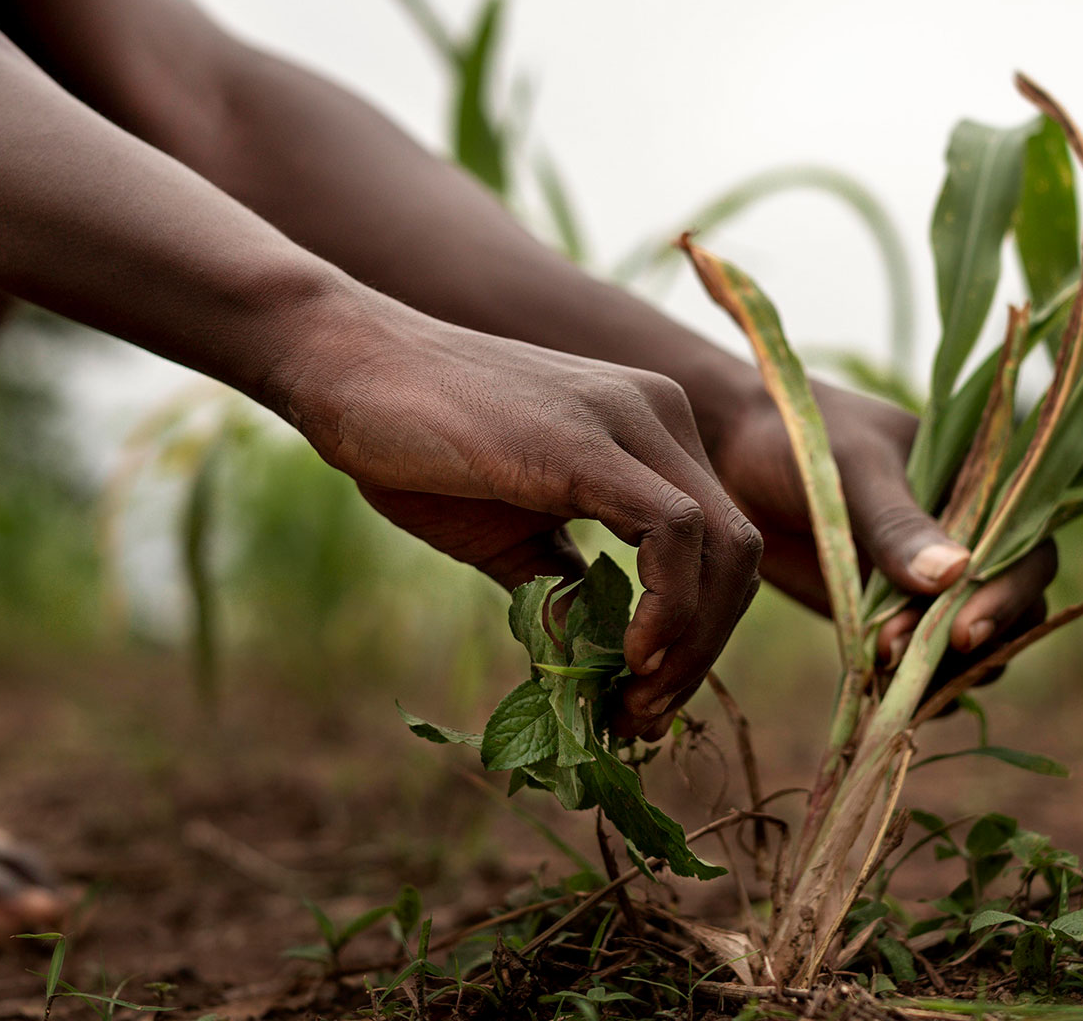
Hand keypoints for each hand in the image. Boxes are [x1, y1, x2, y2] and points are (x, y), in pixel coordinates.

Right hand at [277, 302, 762, 738]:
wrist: (344, 367)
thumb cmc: (415, 443)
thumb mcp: (506, 533)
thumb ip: (560, 588)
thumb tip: (594, 665)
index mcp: (650, 432)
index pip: (719, 545)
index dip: (698, 633)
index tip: (643, 697)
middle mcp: (660, 415)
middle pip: (737, 552)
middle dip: (704, 650)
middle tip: (643, 716)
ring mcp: (631, 420)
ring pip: (724, 546)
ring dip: (692, 645)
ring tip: (634, 701)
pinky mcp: (588, 442)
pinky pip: (675, 532)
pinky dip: (670, 606)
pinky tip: (627, 654)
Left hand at [711, 381, 1059, 677]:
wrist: (732, 460)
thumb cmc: (800, 441)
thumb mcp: (851, 472)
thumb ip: (897, 523)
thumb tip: (956, 574)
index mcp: (978, 487)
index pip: (1024, 548)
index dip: (1008, 594)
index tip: (963, 629)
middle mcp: (966, 538)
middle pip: (1012, 606)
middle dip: (974, 640)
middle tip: (909, 655)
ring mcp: (930, 582)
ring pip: (973, 644)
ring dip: (943, 669)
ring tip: (883, 670)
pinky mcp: (891, 616)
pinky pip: (924, 661)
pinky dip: (912, 684)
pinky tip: (877, 690)